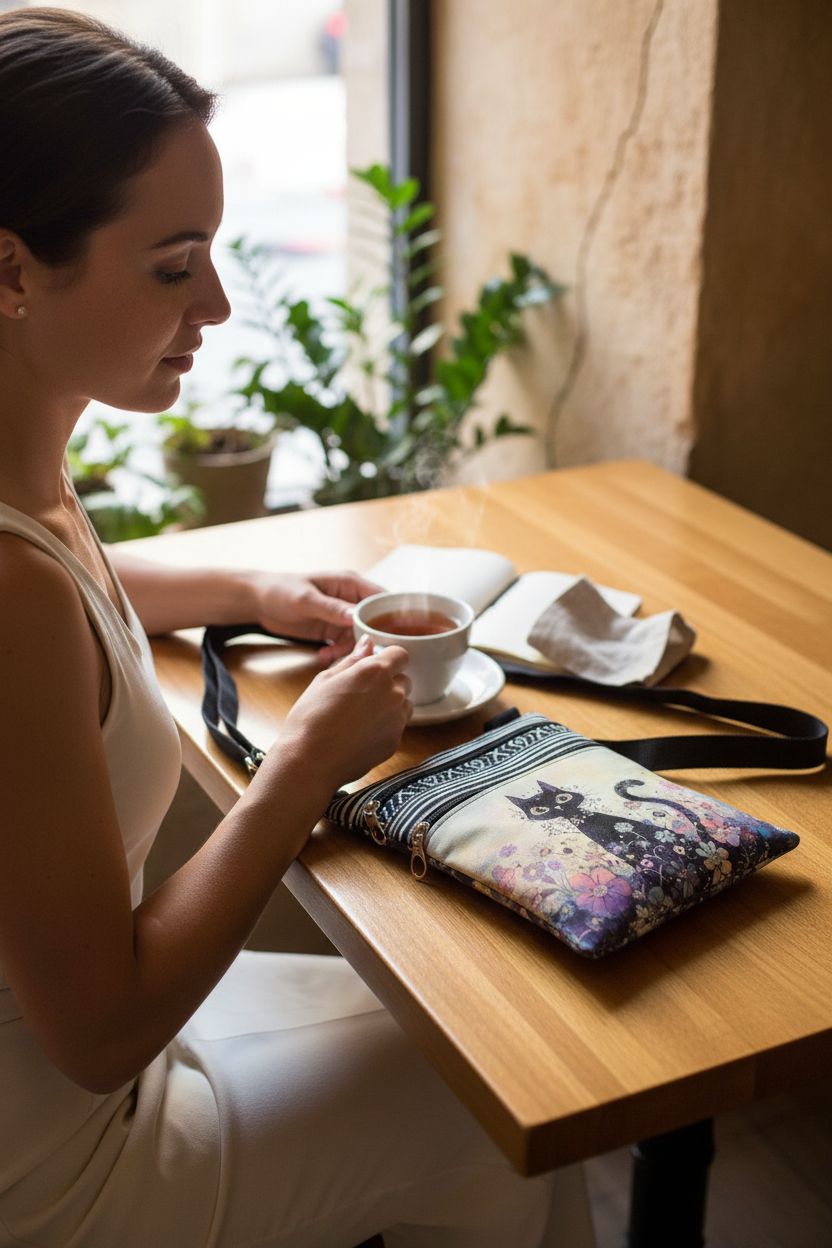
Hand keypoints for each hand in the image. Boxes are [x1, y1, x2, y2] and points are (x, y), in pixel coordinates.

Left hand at [250, 570, 380, 664]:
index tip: (391, 636)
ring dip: (350, 649)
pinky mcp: (331, 630)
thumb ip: (331, 608)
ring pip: (359, 637)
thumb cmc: (280, 590)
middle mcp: (350, 599)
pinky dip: (337, 653)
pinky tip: (323, 656)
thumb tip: (356, 617)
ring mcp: (341, 616)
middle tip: (360, 654)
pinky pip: (344, 645)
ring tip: (331, 655)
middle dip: (369, 638)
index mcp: (350, 584)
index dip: (391, 616)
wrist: (258, 601)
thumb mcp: (306, 600)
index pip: (381, 599)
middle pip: (374, 621)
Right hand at [257, 635, 411, 796]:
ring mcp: (397, 720)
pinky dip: (386, 726)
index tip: (377, 666)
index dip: (389, 658)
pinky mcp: (396, 742)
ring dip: (391, 704)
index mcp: (375, 672)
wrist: (310, 760)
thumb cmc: (311, 718)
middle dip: (389, 682)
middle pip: (404, 680)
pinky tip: (361, 732)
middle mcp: (393, 693)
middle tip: (362, 694)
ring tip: (361, 715)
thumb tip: (367, 644)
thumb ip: (352, 660)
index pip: (401, 654)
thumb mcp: (326, 679)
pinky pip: (397, 726)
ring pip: (404, 704)